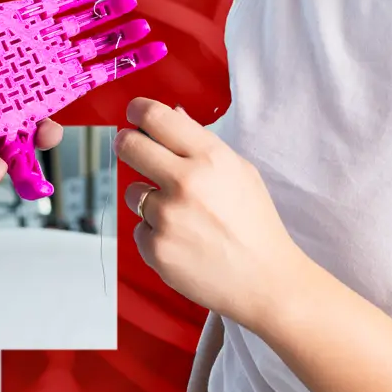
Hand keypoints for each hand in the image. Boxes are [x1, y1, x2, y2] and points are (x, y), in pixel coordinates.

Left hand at [118, 97, 311, 328]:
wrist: (265, 280)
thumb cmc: (255, 224)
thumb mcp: (240, 172)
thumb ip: (202, 142)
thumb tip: (173, 113)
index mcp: (211, 158)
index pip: (158, 118)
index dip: (138, 111)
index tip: (133, 113)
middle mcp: (186, 182)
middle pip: (130, 146)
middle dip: (126, 143)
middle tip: (129, 147)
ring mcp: (168, 217)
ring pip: (133, 193)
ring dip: (148, 200)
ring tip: (182, 218)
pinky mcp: (156, 248)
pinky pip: (140, 230)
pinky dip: (155, 235)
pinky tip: (184, 244)